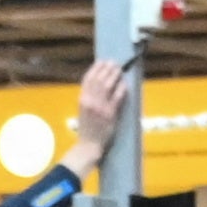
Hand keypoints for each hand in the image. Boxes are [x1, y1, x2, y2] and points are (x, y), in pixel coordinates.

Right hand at [66, 52, 138, 169]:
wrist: (88, 145)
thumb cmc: (87, 129)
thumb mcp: (83, 110)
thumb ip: (88, 97)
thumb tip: (97, 84)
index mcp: (82, 99)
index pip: (88, 79)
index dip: (95, 68)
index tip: (101, 61)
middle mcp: (89, 100)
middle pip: (98, 79)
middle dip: (106, 69)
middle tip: (114, 62)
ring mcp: (100, 107)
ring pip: (107, 85)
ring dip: (114, 75)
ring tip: (119, 69)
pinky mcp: (110, 113)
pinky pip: (117, 97)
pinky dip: (121, 88)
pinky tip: (124, 84)